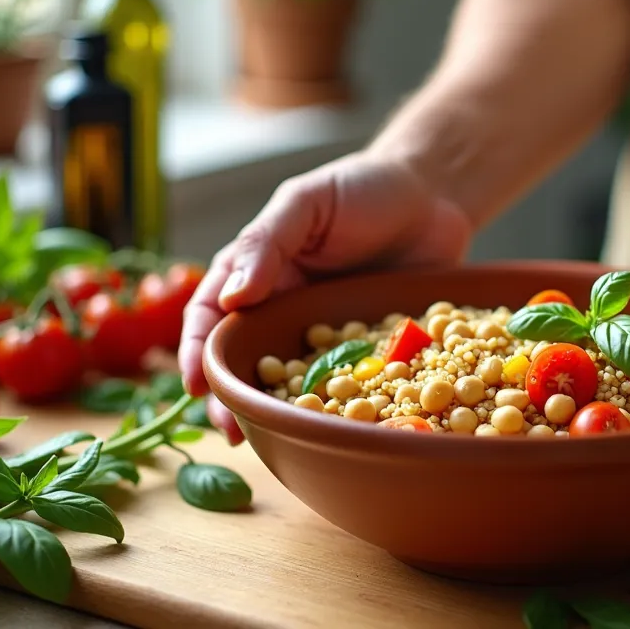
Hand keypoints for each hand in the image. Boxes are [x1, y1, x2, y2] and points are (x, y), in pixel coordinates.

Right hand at [177, 151, 473, 442]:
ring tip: (267, 440)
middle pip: (246, 360)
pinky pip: (350, 384)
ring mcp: (327, 334)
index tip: (195, 384)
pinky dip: (338, 408)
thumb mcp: (306, 203)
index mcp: (257, 273)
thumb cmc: (361, 188)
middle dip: (231, 397)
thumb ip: (265, 244)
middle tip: (228, 430)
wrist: (434, 194)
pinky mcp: (369, 348)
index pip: (212, 317)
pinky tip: (334, 430)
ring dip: (276, 412)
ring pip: (292, 382)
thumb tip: (231, 298)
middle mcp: (285, 310)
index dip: (198, 352)